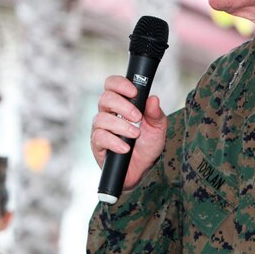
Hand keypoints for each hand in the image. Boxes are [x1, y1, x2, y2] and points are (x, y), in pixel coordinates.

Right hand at [89, 75, 167, 189]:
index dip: (120, 84)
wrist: (144, 169)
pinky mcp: (97, 145)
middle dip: (123, 106)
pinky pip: (99, 138)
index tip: (134, 92)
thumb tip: (153, 98)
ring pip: (101, 119)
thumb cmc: (148, 144)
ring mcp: (100, 129)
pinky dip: (114, 142)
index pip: (112, 84)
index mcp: (121, 104)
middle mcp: (107, 113)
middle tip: (137, 117)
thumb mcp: (157, 128)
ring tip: (135, 134)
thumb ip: (155, 113)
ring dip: (121, 126)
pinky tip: (125, 147)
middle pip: (105, 98)